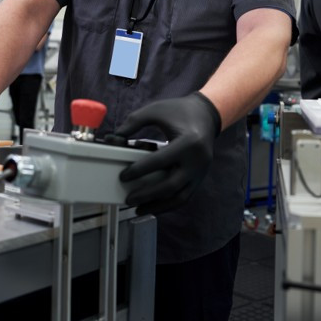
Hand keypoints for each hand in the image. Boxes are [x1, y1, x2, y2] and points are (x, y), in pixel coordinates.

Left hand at [115, 92, 220, 214]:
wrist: (207, 114)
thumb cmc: (180, 111)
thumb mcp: (156, 111)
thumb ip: (133, 123)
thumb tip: (113, 139)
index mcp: (188, 142)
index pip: (160, 161)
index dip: (140, 170)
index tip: (123, 176)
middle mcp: (197, 160)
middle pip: (171, 185)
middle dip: (148, 195)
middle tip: (129, 199)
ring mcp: (201, 171)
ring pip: (180, 197)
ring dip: (159, 206)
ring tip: (140, 210)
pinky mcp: (200, 177)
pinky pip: (185, 196)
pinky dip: (169, 204)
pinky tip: (154, 206)